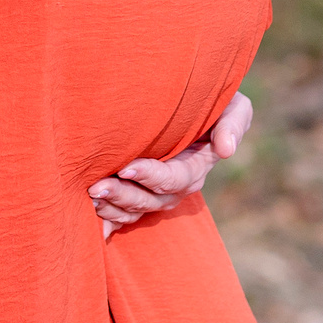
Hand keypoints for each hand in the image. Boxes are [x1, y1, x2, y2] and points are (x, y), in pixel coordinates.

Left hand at [93, 92, 253, 236]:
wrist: (195, 102)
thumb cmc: (214, 102)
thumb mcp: (234, 107)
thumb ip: (233, 124)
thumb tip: (226, 150)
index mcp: (195, 167)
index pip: (173, 178)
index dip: (150, 176)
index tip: (126, 166)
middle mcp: (176, 186)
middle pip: (150, 200)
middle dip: (123, 195)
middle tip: (96, 187)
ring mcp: (157, 193)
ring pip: (135, 210)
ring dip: (112, 207)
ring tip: (89, 197)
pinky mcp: (140, 192)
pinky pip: (125, 215)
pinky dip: (109, 221)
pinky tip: (89, 220)